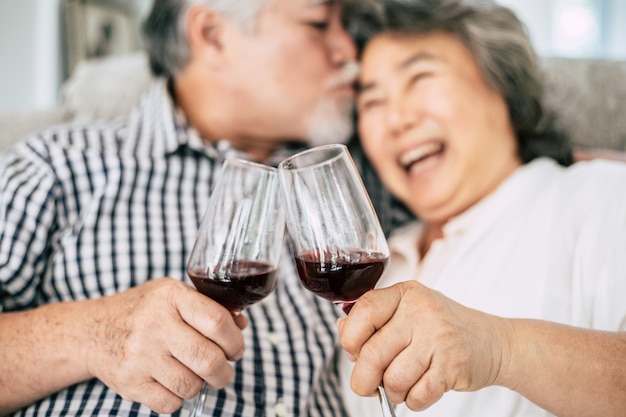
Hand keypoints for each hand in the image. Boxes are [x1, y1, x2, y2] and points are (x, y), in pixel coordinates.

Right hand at [84, 278, 247, 412]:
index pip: (217, 321)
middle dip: (224, 372)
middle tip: (223, 372)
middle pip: (209, 359)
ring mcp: (140, 355)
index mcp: (171, 297)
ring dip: (200, 385)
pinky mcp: (129, 382)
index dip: (235, 340)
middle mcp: (155, 324)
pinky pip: (170, 403)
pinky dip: (178, 398)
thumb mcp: (174, 295)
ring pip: (192, 385)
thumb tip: (241, 324)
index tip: (236, 349)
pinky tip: (173, 383)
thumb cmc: (144, 311)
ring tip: (195, 375)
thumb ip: (209, 306)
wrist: (93, 330)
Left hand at [338, 281, 507, 410]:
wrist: (493, 341)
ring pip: (392, 379)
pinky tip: (420, 389)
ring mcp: (438, 338)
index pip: (362, 311)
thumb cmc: (441, 327)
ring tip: (402, 384)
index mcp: (404, 293)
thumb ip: (373, 319)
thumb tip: (342, 331)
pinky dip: (413, 401)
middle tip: (368, 385)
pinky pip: (417, 395)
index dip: (349, 339)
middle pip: (371, 353)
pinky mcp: (452, 366)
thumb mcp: (408, 310)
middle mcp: (421, 311)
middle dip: (363, 379)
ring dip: (392, 392)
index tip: (354, 352)